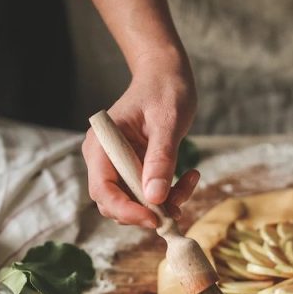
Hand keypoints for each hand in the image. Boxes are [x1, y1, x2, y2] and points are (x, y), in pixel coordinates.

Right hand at [83, 46, 198, 226]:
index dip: (125, 210)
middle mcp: (104, 158)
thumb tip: (154, 198)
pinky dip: (169, 194)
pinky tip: (190, 175)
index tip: (154, 218)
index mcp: (102, 144)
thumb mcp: (167, 122)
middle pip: (114, 203)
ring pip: (133, 203)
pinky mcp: (135, 169)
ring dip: (162, 204)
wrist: (167, 75)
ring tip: (190, 181)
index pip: (103, 189)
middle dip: (145, 211)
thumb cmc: (165, 90)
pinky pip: (148, 194)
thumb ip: (160, 159)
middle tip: (178, 208)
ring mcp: (119, 165)